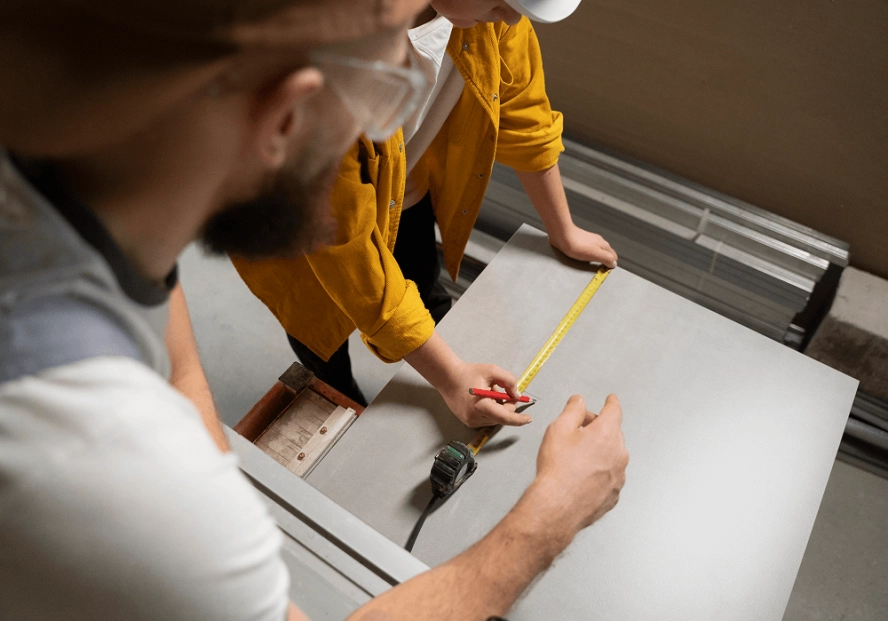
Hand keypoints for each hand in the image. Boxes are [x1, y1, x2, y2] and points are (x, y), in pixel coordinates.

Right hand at [439, 361, 532, 427]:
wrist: (447, 377)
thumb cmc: (469, 373)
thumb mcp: (492, 371)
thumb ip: (509, 381)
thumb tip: (517, 395)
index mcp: (481, 405)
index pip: (505, 417)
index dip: (519, 419)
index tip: (529, 419)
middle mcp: (476, 417)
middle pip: (502, 417)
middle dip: (507, 405)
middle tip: (501, 390)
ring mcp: (471, 422)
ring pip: (495, 419)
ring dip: (498, 407)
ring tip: (488, 393)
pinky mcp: (468, 422)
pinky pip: (487, 419)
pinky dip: (490, 410)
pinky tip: (483, 399)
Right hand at [531, 394, 627, 532]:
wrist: (558, 506)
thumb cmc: (558, 469)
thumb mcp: (558, 428)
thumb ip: (572, 410)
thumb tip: (579, 402)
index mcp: (607, 433)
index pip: (614, 410)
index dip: (611, 402)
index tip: (611, 400)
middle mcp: (619, 453)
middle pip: (612, 433)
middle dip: (597, 429)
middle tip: (577, 432)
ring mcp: (619, 476)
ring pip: (612, 456)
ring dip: (599, 452)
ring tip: (575, 459)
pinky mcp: (614, 494)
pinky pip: (609, 476)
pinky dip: (599, 473)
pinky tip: (580, 477)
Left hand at [549, 224, 617, 267]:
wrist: (562, 235)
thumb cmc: (576, 244)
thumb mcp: (594, 254)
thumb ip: (606, 259)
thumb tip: (613, 264)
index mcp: (604, 245)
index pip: (614, 257)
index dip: (610, 265)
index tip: (603, 271)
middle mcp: (599, 242)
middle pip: (607, 254)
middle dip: (605, 262)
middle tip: (597, 270)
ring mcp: (590, 241)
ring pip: (598, 252)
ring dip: (596, 259)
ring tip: (590, 264)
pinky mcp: (582, 242)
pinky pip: (589, 251)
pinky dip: (588, 256)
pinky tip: (582, 258)